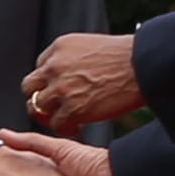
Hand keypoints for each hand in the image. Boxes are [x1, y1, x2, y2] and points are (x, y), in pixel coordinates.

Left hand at [20, 31, 144, 130]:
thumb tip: (68, 74)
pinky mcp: (73, 109)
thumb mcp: (91, 46)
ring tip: (65, 120)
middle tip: (52, 108)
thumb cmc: (128, 56)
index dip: (49, 81)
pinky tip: (77, 128)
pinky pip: (56, 125)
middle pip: (30, 87)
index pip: (40, 67)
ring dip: (50, 116)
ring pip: (38, 107)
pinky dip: (66, 129)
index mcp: (59, 48)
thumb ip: (73, 59)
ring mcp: (61, 88)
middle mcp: (54, 66)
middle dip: (40, 98)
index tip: (58, 90)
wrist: (144, 65)